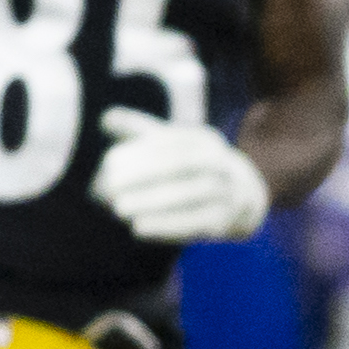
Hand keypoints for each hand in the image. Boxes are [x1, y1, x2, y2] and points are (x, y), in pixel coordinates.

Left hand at [93, 108, 271, 241]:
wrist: (240, 198)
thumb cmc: (190, 168)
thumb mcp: (170, 145)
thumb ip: (138, 130)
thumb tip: (108, 118)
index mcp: (204, 141)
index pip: (172, 142)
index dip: (141, 152)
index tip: (109, 164)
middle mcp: (221, 163)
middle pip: (183, 165)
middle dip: (144, 176)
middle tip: (110, 189)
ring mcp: (228, 191)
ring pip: (190, 195)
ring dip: (152, 203)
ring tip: (119, 210)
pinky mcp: (225, 220)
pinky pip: (196, 223)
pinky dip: (166, 226)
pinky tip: (138, 229)